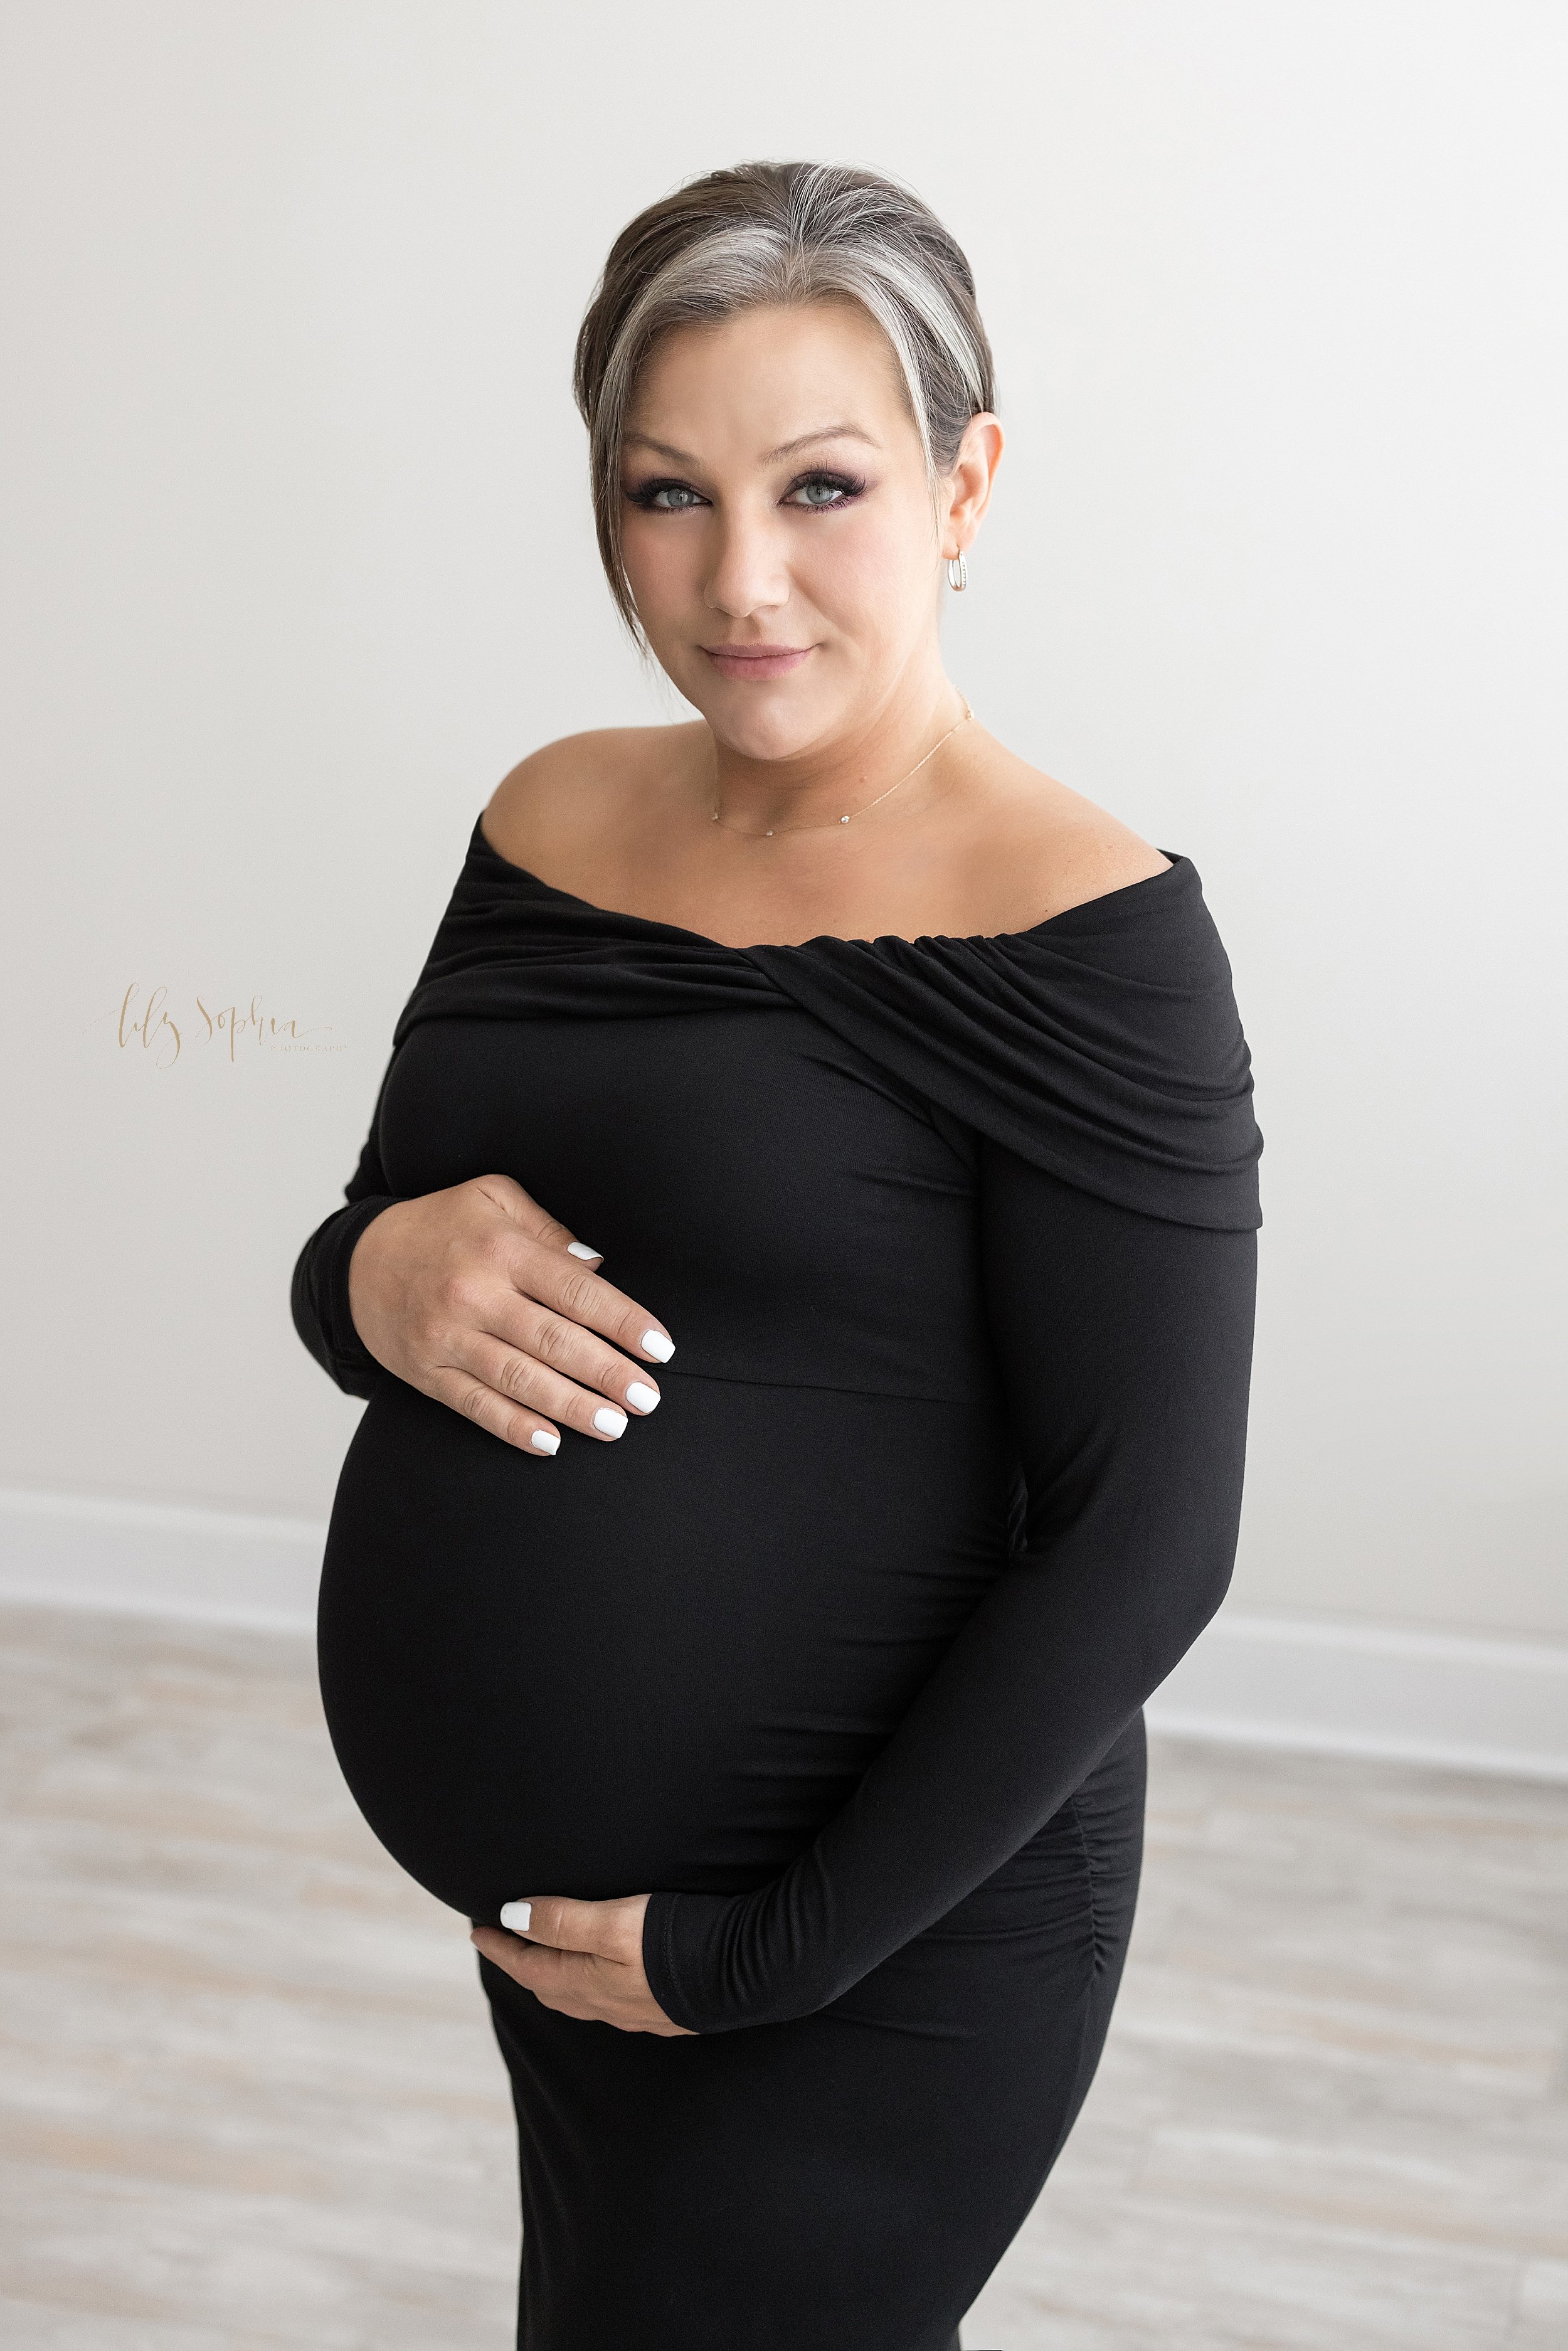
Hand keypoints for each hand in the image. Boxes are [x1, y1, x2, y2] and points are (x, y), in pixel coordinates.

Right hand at [346, 1173, 672, 1454]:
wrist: (357, 1262)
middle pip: (553, 1339)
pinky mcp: (427, 1373)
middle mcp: (474, 1294)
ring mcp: (447, 1337)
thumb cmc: (443, 1226)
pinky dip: (513, 1427)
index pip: (576, 1288)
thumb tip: (599, 1262)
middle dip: (607, 1372)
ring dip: (571, 1406)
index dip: (623, 1320)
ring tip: (615, 1426)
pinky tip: (551, 1443)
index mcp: (501, 1249)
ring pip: (519, 1379)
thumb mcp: (493, 1199)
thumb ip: (548, 1228)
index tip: (660, 1347)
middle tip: (648, 1399)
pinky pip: (475, 1405)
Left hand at [471, 1893, 694, 2034]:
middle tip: (503, 1939)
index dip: (499, 1947)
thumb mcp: (614, 1924)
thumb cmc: (680, 1942)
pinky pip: (609, 2000)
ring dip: (555, 1975)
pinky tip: (604, 1975)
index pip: (528, 1967)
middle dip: (522, 1963)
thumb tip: (510, 1917)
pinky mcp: (666, 2008)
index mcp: (587, 1984)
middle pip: (549, 1986)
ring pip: (580, 1997)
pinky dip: (589, 1984)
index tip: (475, 1927)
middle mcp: (607, 2005)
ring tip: (546, 1954)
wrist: (752, 1972)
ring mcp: (639, 2011)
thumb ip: (563, 1920)